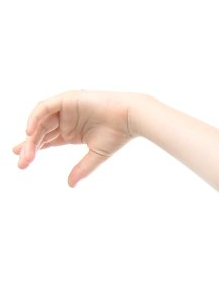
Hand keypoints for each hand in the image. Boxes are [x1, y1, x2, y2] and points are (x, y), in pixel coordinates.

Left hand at [14, 90, 138, 185]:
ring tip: (26, 153)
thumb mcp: (96, 155)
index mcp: (71, 132)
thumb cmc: (118, 134)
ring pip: (40, 122)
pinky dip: (35, 118)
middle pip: (40, 133)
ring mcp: (64, 109)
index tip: (22, 163)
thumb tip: (70, 184)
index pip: (47, 141)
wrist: (130, 117)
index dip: (34, 150)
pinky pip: (44, 108)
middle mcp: (64, 120)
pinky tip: (30, 132)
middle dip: (30, 147)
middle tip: (22, 162)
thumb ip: (82, 168)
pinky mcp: (66, 99)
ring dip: (32, 137)